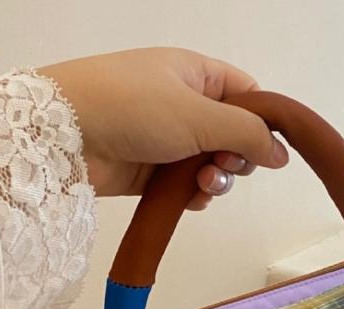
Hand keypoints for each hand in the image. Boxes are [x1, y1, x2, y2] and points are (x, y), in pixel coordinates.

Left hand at [39, 47, 288, 206]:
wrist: (61, 135)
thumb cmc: (132, 108)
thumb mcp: (200, 115)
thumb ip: (248, 134)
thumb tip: (282, 154)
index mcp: (197, 75)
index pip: (247, 96)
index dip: (262, 123)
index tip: (267, 149)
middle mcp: (184, 103)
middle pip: (233, 136)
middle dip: (236, 157)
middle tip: (223, 164)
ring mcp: (166, 138)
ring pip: (211, 164)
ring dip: (216, 179)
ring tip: (203, 184)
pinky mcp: (150, 170)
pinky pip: (186, 185)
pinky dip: (193, 194)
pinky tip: (189, 199)